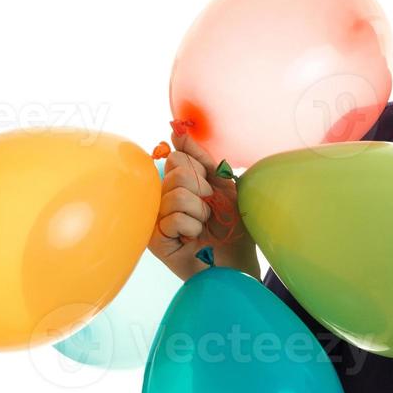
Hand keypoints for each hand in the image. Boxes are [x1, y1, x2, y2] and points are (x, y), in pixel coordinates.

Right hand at [148, 129, 259, 281]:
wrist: (239, 261)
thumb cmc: (232, 225)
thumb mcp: (223, 185)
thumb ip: (201, 158)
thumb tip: (177, 130)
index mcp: (176, 182)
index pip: (179, 157)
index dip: (203, 173)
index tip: (211, 191)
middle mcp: (161, 197)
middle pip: (177, 172)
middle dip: (203, 192)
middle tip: (209, 211)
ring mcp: (155, 217)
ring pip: (176, 194)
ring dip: (200, 212)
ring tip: (202, 226)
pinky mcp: (153, 239)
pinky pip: (172, 218)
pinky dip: (191, 227)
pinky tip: (193, 239)